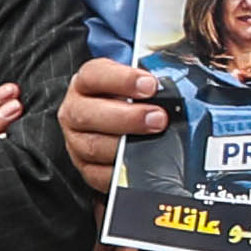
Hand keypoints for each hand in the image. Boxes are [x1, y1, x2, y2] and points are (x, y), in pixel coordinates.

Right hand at [58, 56, 166, 180]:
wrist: (124, 122)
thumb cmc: (132, 99)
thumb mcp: (138, 81)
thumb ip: (151, 79)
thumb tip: (175, 84)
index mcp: (86, 82)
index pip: (95, 75)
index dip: (123, 79)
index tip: (150, 85)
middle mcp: (76, 110)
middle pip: (89, 114)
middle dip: (128, 117)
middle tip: (158, 118)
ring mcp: (77, 141)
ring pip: (93, 146)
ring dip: (126, 145)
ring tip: (153, 139)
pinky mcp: (86, 168)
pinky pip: (98, 175)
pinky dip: (120, 171)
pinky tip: (139, 163)